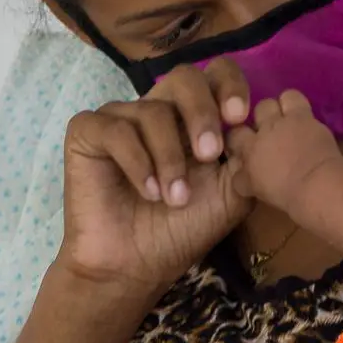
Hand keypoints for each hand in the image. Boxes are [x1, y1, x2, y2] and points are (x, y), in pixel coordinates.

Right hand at [58, 58, 254, 291]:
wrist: (136, 267)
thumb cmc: (182, 230)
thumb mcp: (230, 194)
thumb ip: (246, 157)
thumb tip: (254, 126)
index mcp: (193, 119)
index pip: (214, 75)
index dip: (229, 85)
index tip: (239, 116)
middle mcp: (158, 111)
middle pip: (184, 78)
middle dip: (201, 113)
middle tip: (208, 154)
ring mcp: (121, 119)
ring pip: (152, 111)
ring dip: (170, 158)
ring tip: (175, 199)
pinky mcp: (88, 133)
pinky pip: (116, 129)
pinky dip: (137, 161)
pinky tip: (148, 192)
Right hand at [226, 90, 342, 208]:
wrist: (315, 183)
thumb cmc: (285, 193)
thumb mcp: (254, 190)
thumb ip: (243, 179)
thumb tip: (238, 175)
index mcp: (248, 149)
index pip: (233, 135)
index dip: (237, 137)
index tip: (244, 143)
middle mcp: (263, 130)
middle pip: (254, 112)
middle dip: (261, 117)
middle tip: (269, 128)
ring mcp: (284, 121)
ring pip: (273, 100)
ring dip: (280, 106)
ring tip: (287, 117)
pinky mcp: (304, 116)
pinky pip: (294, 98)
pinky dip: (296, 105)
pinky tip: (301, 117)